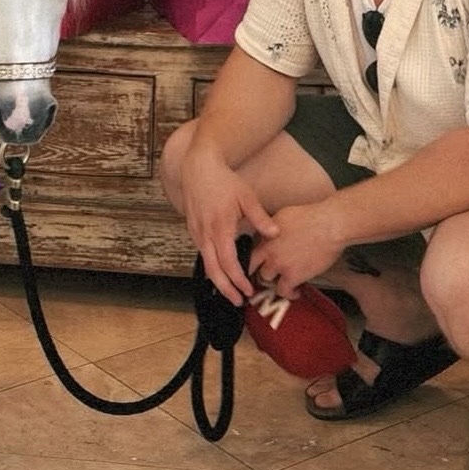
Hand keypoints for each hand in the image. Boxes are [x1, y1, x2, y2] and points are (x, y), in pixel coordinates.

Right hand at [181, 155, 278, 305]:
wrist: (198, 168)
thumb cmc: (223, 181)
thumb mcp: (246, 197)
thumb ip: (260, 218)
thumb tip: (275, 233)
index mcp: (220, 228)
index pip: (229, 263)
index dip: (239, 280)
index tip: (249, 291)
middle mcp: (205, 234)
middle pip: (214, 272)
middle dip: (226, 289)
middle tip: (239, 302)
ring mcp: (196, 233)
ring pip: (206, 265)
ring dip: (218, 281)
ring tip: (231, 291)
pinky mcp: (193, 230)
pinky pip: (202, 254)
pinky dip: (212, 267)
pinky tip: (221, 271)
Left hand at [248, 202, 343, 299]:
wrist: (330, 225)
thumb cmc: (313, 216)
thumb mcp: (284, 215)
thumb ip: (272, 227)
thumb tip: (269, 232)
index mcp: (266, 236)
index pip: (250, 251)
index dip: (252, 258)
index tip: (256, 262)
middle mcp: (269, 251)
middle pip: (254, 267)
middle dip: (260, 269)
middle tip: (266, 273)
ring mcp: (280, 265)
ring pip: (266, 279)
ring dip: (273, 280)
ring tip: (281, 281)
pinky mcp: (293, 276)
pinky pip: (283, 291)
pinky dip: (289, 293)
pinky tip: (295, 292)